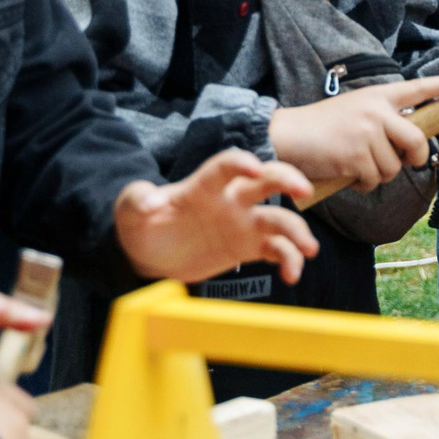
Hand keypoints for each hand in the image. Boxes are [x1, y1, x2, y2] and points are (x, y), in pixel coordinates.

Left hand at [114, 150, 319, 285]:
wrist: (150, 255)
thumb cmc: (141, 225)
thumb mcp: (130, 210)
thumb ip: (138, 200)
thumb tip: (149, 202)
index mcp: (203, 186)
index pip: (226, 166)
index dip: (241, 163)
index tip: (255, 167)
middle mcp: (230, 200)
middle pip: (266, 181)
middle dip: (288, 179)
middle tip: (304, 191)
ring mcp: (243, 223)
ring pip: (279, 219)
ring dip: (297, 231)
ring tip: (308, 251)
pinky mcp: (248, 248)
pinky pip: (276, 250)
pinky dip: (289, 260)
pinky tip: (291, 275)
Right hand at [267, 74, 438, 188]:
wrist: (286, 135)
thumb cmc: (321, 128)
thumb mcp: (355, 111)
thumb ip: (382, 120)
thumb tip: (407, 147)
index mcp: (378, 96)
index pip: (418, 88)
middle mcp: (376, 110)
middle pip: (417, 142)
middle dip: (415, 159)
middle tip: (405, 162)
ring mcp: (366, 132)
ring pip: (393, 168)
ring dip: (378, 174)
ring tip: (355, 163)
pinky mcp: (355, 155)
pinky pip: (374, 180)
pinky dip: (362, 184)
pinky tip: (346, 173)